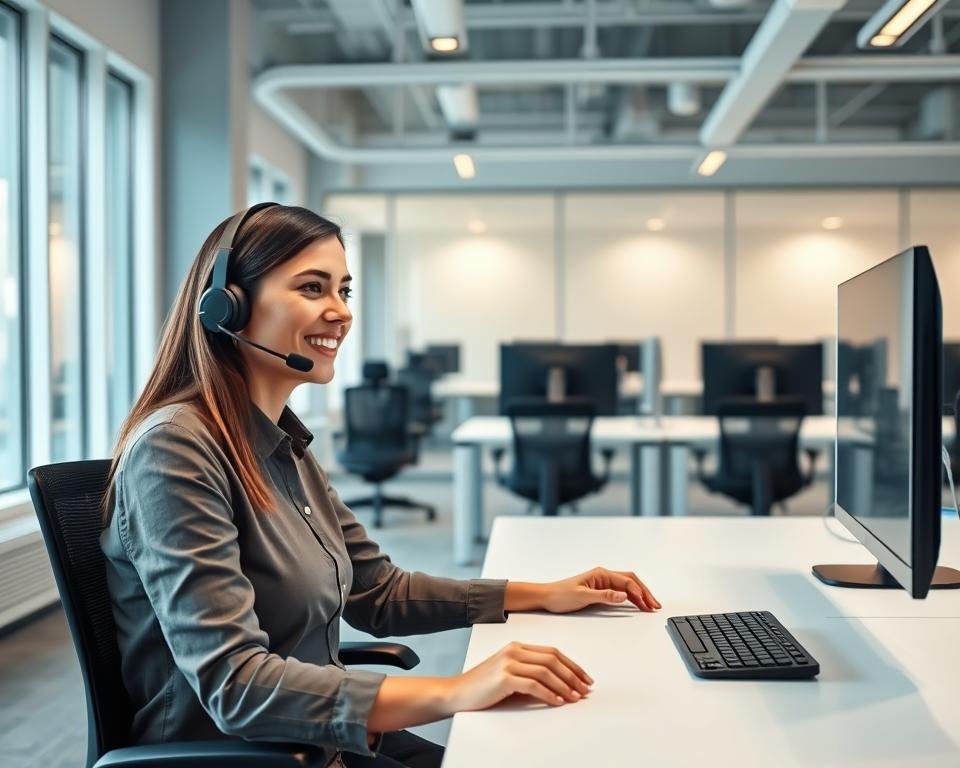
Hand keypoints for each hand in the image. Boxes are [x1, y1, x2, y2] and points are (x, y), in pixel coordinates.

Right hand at [447, 642, 592, 711]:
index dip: (572, 665)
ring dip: (564, 686)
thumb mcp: (508, 671)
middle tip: (585, 689)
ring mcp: (508, 663)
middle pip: (552, 659)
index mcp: (517, 647)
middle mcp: (514, 650)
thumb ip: (529, 670)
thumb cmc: (483, 686)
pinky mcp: (504, 678)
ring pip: (546, 671)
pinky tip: (558, 701)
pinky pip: (534, 685)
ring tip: (575, 697)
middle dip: (573, 675)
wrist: (457, 692)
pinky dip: (549, 694)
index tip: (584, 677)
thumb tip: (560, 682)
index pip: (552, 652)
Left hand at [540, 567, 660, 613]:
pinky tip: (636, 605)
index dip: (640, 592)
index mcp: (601, 574)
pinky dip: (630, 597)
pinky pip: (620, 591)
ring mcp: (602, 582)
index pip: (627, 581)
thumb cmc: (561, 595)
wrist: (546, 597)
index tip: (648, 604)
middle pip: (631, 580)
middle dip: (645, 592)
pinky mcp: (600, 589)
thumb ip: (605, 596)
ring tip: (650, 607)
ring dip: (640, 595)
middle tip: (655, 605)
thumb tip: (624, 595)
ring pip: (627, 586)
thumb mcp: (583, 596)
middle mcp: (603, 575)